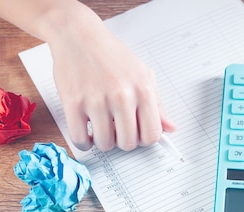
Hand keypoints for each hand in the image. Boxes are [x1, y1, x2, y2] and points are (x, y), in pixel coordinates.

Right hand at [48, 5, 175, 151]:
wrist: (79, 36)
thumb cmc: (111, 55)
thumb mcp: (142, 74)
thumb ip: (157, 104)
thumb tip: (170, 128)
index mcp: (143, 90)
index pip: (151, 135)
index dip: (143, 139)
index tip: (136, 133)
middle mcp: (122, 96)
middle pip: (128, 143)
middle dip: (122, 141)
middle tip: (116, 130)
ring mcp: (97, 101)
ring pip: (105, 144)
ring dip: (103, 141)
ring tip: (100, 128)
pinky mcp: (73, 103)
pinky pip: (80, 139)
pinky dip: (84, 143)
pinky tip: (86, 132)